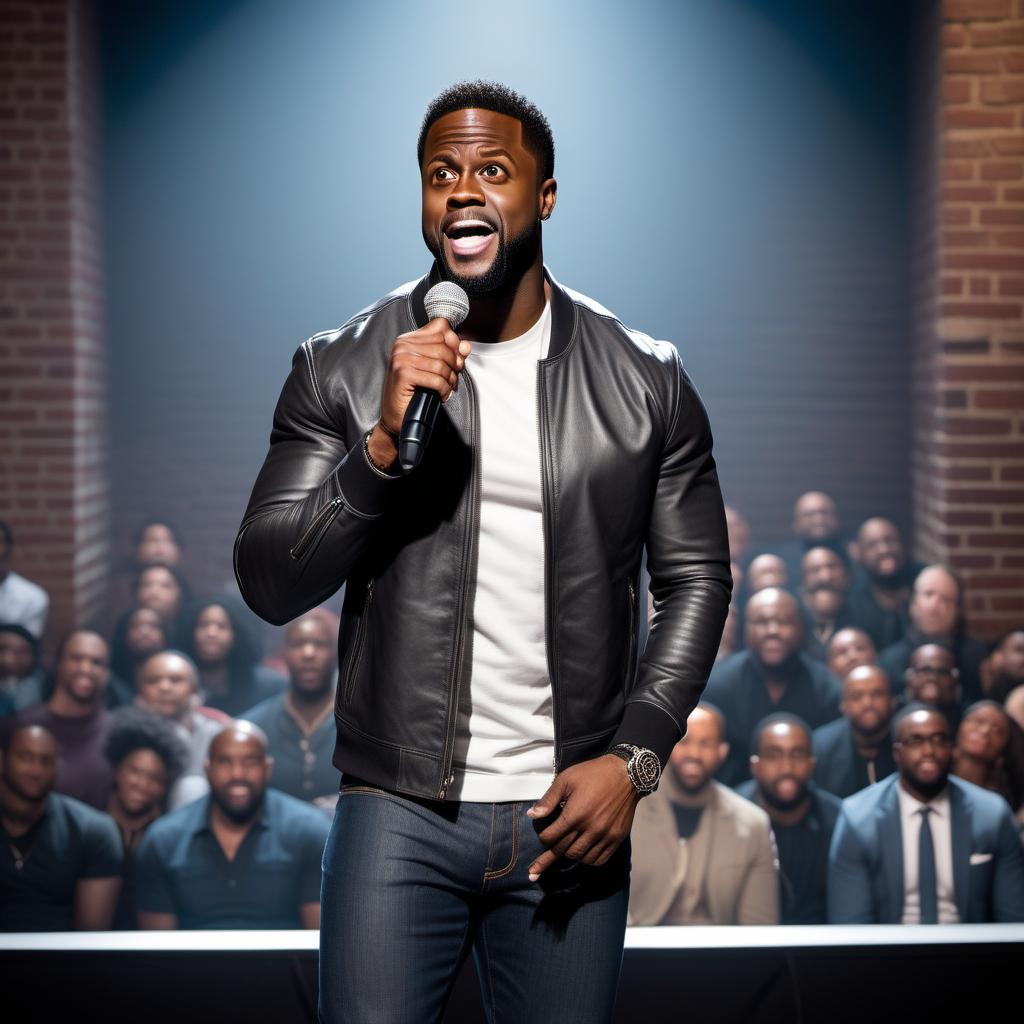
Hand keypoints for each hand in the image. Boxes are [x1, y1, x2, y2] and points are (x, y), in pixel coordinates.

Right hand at [370, 319, 471, 465]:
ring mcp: (401, 358)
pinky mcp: (403, 374)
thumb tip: (466, 345)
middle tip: (453, 379)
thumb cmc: (415, 393)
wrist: (397, 418)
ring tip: (447, 389)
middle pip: (444, 346)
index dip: (454, 344)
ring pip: (441, 363)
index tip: (456, 362)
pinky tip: (441, 396)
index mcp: (408, 339)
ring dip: (450, 379)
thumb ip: (450, 354)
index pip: (441, 327)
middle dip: (455, 365)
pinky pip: (436, 378)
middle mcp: (402, 345)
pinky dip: (444, 390)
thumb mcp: (434, 370)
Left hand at [525, 753, 641, 880]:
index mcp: (574, 814)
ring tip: (565, 852)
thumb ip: (549, 799)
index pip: (550, 838)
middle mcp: (589, 828)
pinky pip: (599, 859)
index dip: (542, 838)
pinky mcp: (616, 838)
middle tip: (536, 868)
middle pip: (563, 851)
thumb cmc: (593, 774)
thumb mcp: (566, 779)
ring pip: (580, 857)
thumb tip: (531, 815)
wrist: (625, 774)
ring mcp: (604, 835)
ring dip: (569, 856)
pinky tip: (583, 855)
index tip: (542, 835)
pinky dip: (588, 860)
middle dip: (548, 856)